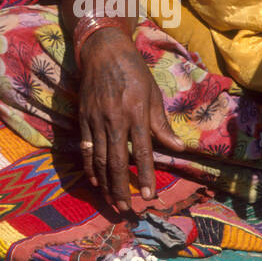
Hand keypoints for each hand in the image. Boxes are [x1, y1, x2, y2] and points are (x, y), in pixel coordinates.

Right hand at [77, 29, 183, 213]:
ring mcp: (96, 120)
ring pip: (98, 159)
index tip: (149, 195)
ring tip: (111, 202)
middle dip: (121, 188)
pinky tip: (94, 182)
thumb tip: (178, 148)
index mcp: (137, 113)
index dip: (145, 176)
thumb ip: (162, 125)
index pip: (142, 152)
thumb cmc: (134, 72)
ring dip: (105, 183)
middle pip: (117, 161)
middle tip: (126, 208)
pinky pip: (85, 148)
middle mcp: (115, 119)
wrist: (104, 51)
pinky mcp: (83, 118)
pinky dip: (89, 167)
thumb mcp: (154, 94)